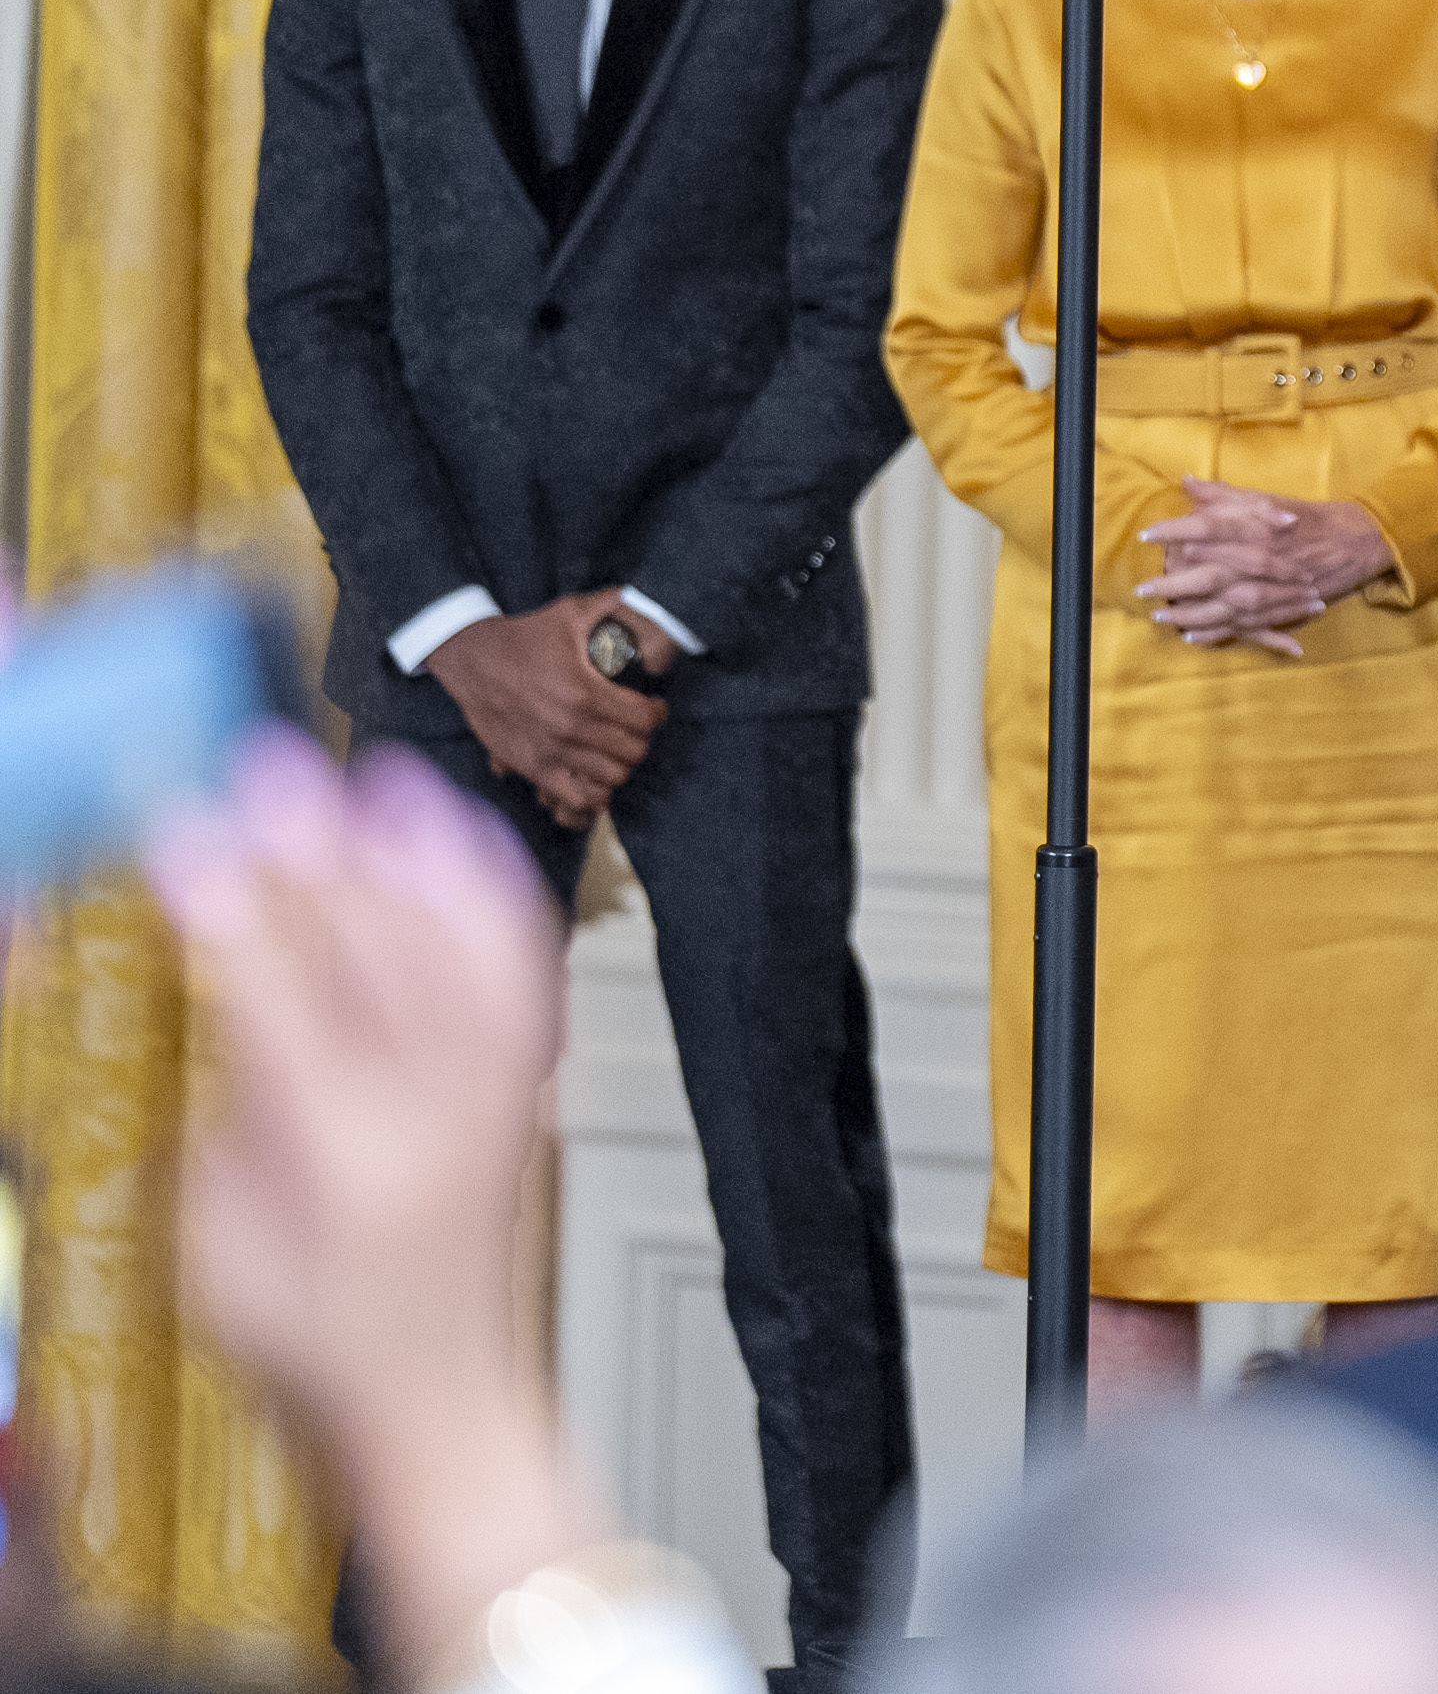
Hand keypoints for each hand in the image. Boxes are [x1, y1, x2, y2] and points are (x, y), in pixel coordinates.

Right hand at [150, 732, 608, 1682]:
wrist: (441, 1395)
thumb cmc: (311, 1335)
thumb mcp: (220, 1235)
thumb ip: (229, 1105)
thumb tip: (228, 975)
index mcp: (344, 1164)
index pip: (280, 1010)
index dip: (231, 914)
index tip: (183, 832)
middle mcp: (439, 1116)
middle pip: (377, 955)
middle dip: (314, 850)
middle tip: (262, 766)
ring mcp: (501, 1095)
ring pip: (460, 944)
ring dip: (407, 848)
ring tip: (358, 772)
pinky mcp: (531, 1083)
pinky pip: (519, 964)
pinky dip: (485, 888)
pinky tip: (450, 827)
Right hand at [425, 587, 664, 824]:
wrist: (469, 660)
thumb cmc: (523, 637)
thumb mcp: (569, 613)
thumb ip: (612, 605)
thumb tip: (644, 595)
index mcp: (585, 693)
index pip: (644, 720)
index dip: (656, 713)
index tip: (654, 707)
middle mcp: (570, 728)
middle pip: (633, 752)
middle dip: (641, 738)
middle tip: (635, 727)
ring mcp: (550, 752)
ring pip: (612, 777)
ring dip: (620, 763)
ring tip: (615, 747)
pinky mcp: (531, 768)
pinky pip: (578, 798)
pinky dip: (593, 791)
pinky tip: (593, 772)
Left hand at [1136, 481, 1397, 655]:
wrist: (1356, 541)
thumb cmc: (1307, 518)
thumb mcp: (1267, 499)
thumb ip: (1225, 495)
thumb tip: (1187, 482)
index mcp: (1261, 525)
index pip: (1212, 525)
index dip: (1178, 529)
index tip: (1148, 535)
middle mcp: (1266, 556)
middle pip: (1214, 572)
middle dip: (1176, 582)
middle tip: (1144, 588)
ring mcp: (1276, 585)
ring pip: (1227, 605)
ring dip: (1192, 613)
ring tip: (1160, 616)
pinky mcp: (1284, 607)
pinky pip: (1247, 625)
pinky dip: (1219, 633)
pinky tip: (1191, 636)